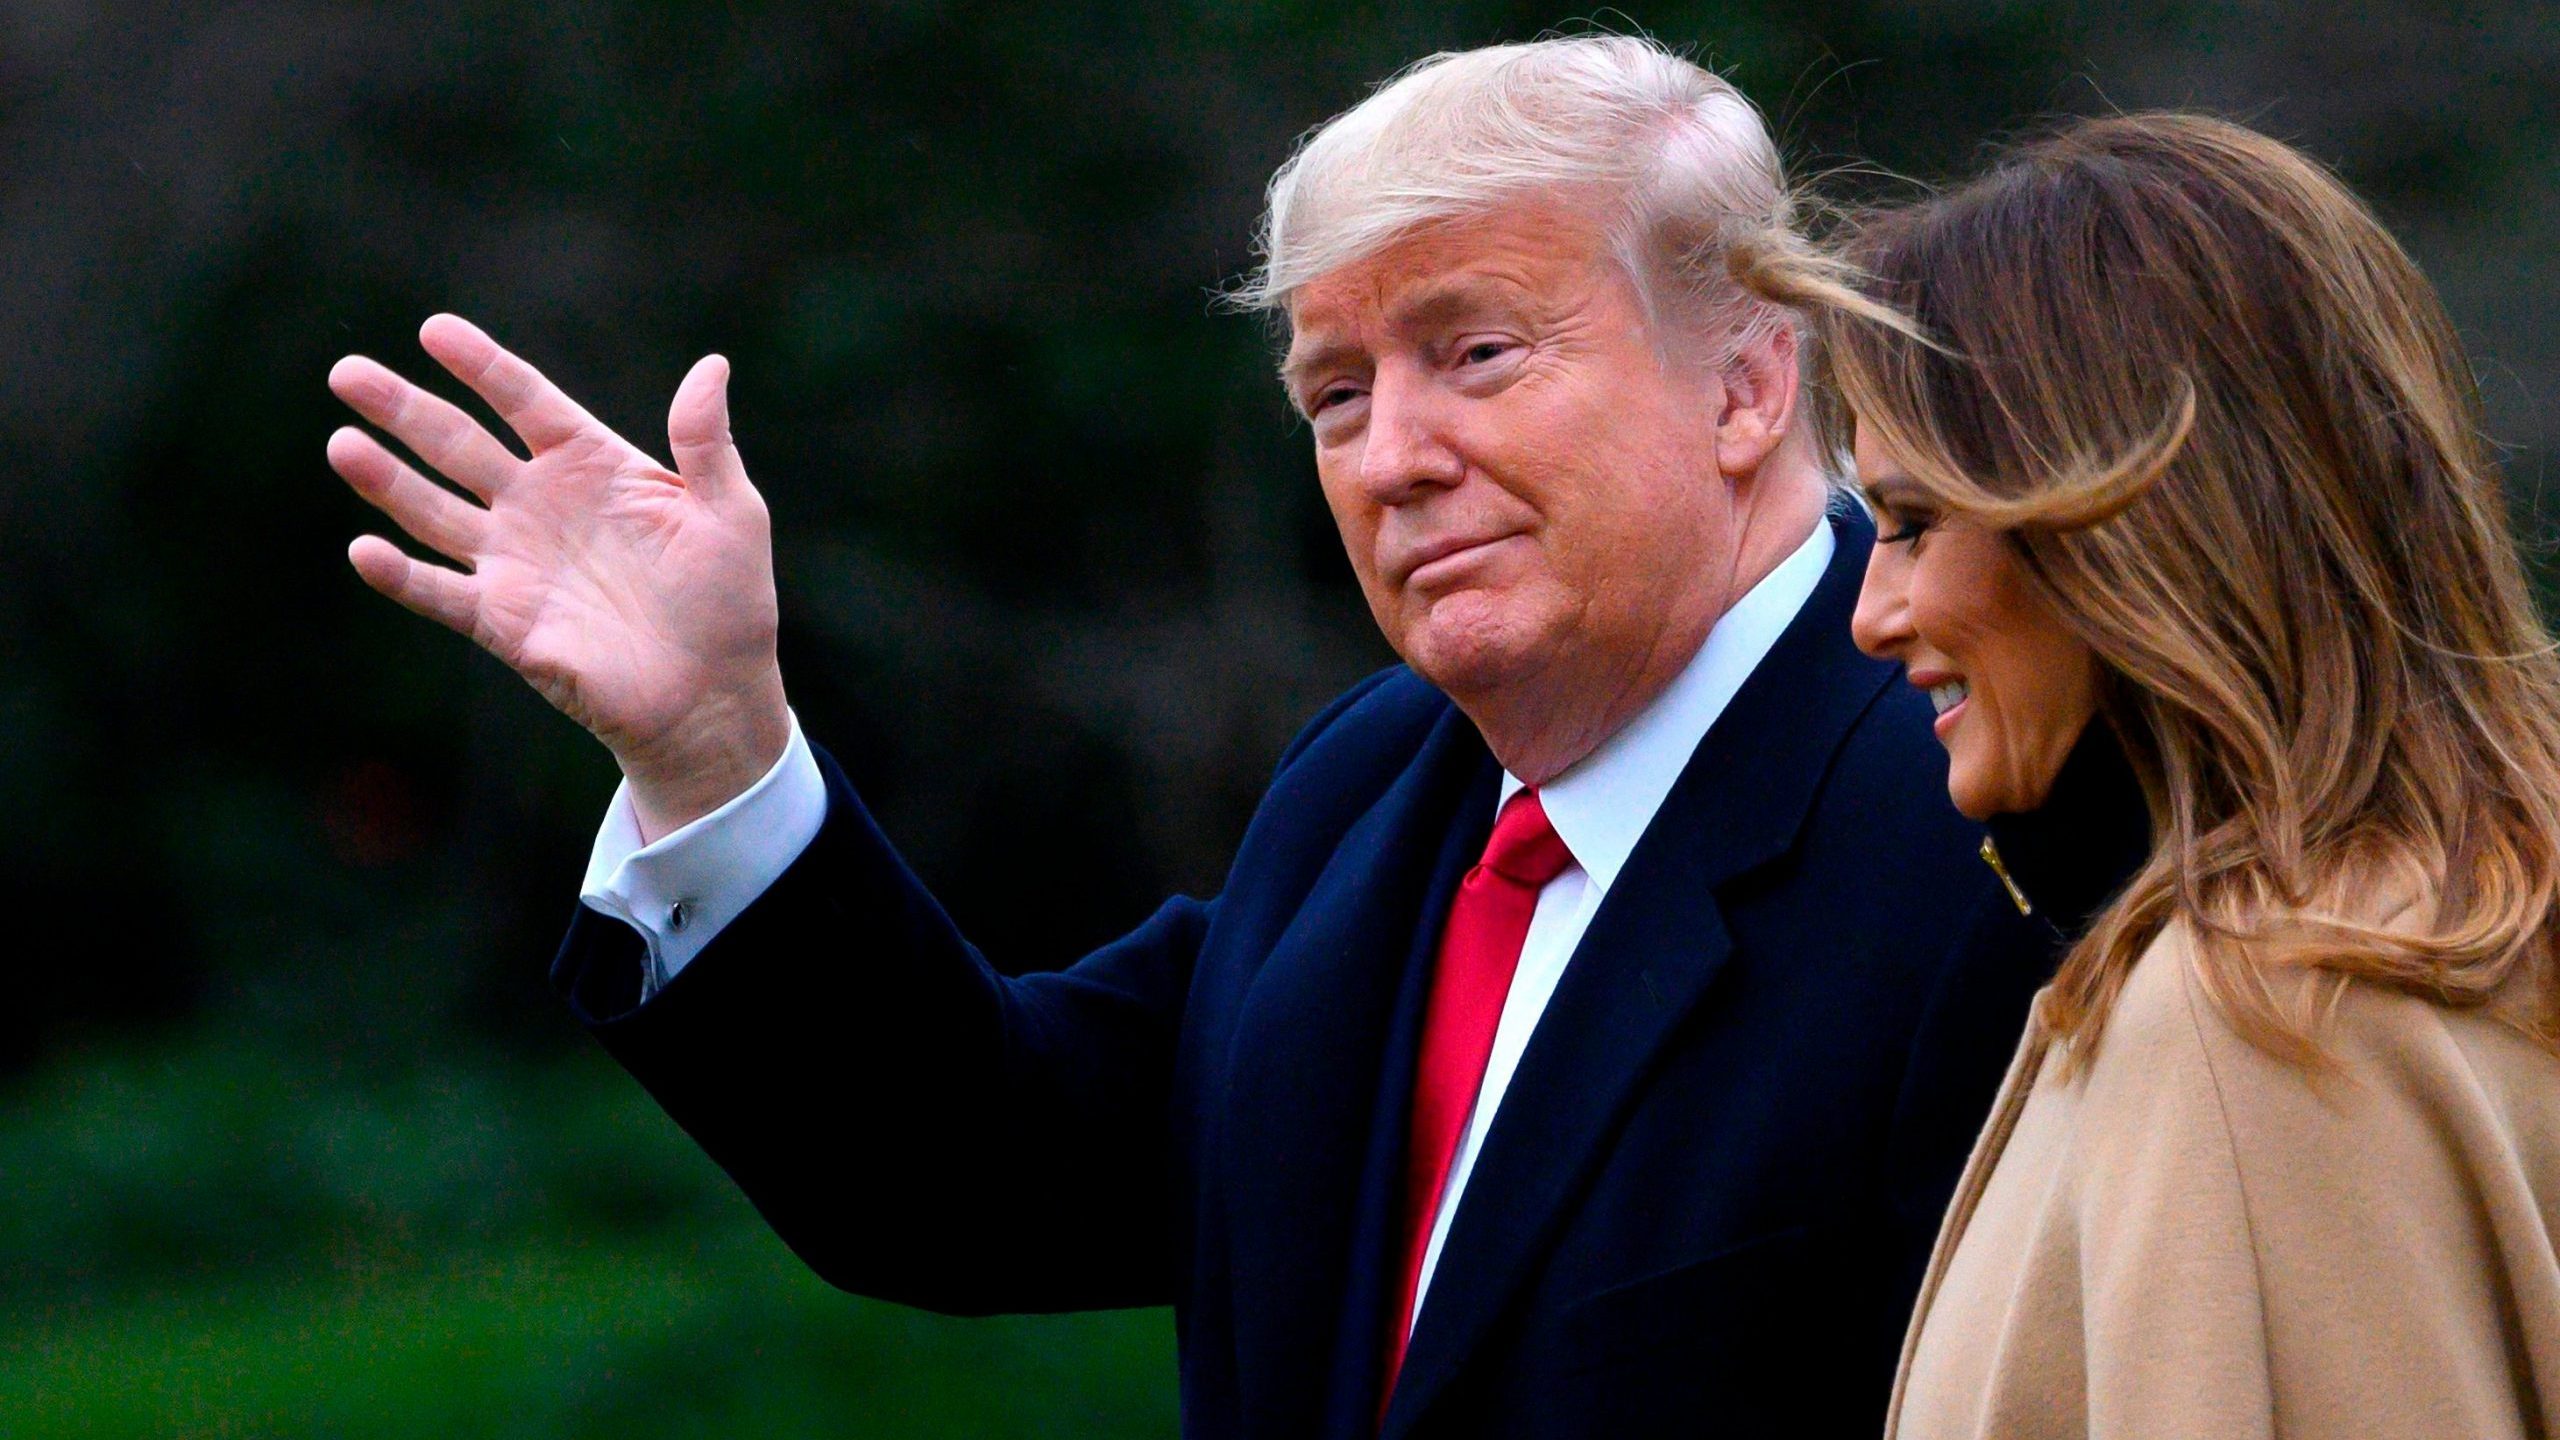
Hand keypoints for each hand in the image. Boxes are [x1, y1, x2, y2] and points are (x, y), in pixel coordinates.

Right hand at [329, 314, 789, 840]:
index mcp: (592, 465)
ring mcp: (514, 561)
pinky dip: (401, 576)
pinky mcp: (502, 621)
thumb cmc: (729, 601)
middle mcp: (540, 504)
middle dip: (403, 409)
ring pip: (433, 511)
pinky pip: (439, 592)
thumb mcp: (730, 513)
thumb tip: (712, 364)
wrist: (713, 695)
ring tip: (342, 443)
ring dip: (386, 480)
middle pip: (458, 444)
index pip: (524, 400)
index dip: (480, 365)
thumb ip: (706, 441)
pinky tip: (362, 549)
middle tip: (347, 371)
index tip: (434, 329)